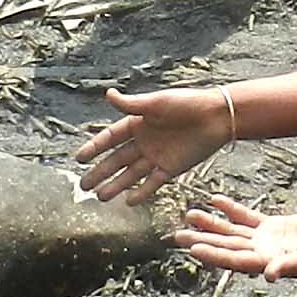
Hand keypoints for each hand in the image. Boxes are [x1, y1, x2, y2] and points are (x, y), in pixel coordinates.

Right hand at [74, 84, 229, 203]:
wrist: (218, 116)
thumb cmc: (187, 104)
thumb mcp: (157, 103)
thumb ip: (132, 104)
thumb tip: (108, 94)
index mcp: (138, 123)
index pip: (110, 138)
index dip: (95, 147)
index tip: (78, 158)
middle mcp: (144, 141)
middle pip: (117, 160)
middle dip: (100, 172)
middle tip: (83, 186)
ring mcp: (157, 156)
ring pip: (131, 174)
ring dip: (116, 185)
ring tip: (100, 197)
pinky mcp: (172, 168)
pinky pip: (153, 183)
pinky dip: (142, 192)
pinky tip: (128, 201)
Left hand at [177, 197, 296, 280]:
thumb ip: (289, 266)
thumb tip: (269, 275)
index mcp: (265, 264)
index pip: (233, 260)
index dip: (213, 254)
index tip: (193, 249)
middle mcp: (259, 253)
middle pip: (225, 246)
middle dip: (202, 240)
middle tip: (176, 236)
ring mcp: (264, 239)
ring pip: (231, 231)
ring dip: (211, 224)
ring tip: (190, 214)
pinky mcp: (272, 226)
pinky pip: (246, 216)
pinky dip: (231, 209)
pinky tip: (215, 199)